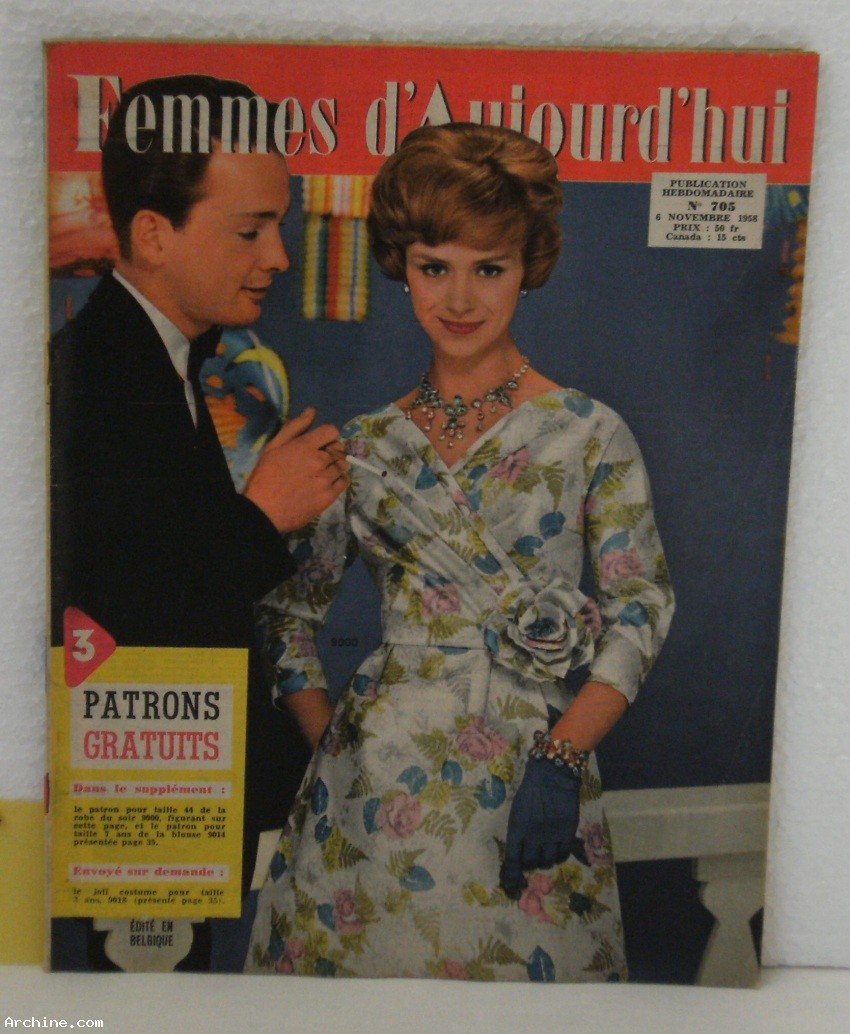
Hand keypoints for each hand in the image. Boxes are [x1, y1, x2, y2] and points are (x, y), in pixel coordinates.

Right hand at [244, 407, 348, 532]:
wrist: (264, 511)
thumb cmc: (265, 476)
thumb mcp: (273, 447)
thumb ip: (295, 427)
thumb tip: (312, 411)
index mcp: (305, 446)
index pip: (332, 431)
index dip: (328, 436)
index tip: (321, 443)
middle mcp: (319, 461)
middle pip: (338, 449)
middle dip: (330, 452)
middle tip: (317, 461)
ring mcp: (325, 480)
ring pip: (342, 466)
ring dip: (334, 466)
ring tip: (320, 474)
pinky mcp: (329, 497)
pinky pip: (344, 482)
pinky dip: (338, 480)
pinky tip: (326, 483)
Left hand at [499, 758, 581, 898]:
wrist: (553, 774)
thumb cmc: (530, 790)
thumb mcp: (517, 810)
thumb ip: (517, 832)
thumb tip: (519, 852)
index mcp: (517, 828)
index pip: (512, 860)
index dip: (512, 876)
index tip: (512, 885)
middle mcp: (534, 835)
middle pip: (531, 863)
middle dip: (530, 862)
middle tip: (532, 855)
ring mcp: (552, 834)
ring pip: (548, 861)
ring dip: (545, 859)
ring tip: (546, 851)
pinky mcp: (567, 832)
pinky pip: (564, 854)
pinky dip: (560, 854)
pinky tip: (558, 847)